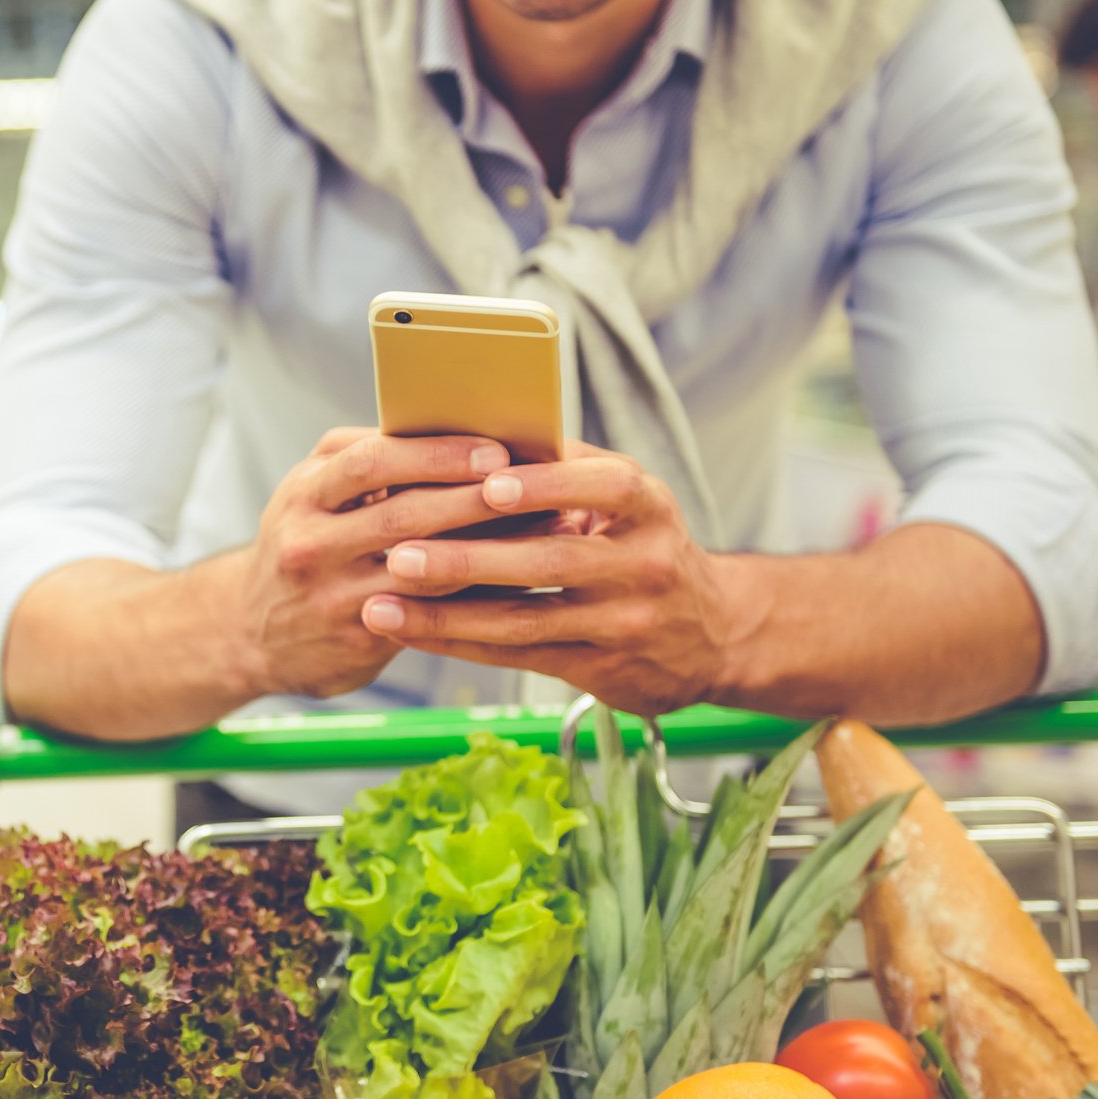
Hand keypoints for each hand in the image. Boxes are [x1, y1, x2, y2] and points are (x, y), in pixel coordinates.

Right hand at [230, 427, 511, 700]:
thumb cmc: (304, 546)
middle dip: (475, 498)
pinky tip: (521, 578)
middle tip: (532, 486)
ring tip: (546, 527)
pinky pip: (430, 613)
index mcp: (303, 494)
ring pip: (423, 570)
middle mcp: (309, 545)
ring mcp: (332, 596)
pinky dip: (478, 593)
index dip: (436, 455)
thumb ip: (366, 463)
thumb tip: (453, 428)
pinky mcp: (357, 639)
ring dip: (491, 547)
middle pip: (403, 516)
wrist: (250, 632)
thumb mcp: (312, 494)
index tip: (493, 451)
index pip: (371, 463)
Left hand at [359, 441, 752, 716]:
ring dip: (446, 613)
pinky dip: (459, 642)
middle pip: (550, 561)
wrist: (716, 635)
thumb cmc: (644, 545)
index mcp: (649, 506)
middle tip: (397, 553)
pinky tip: (411, 631)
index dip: (546, 485)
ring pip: (525, 620)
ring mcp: (625, 622)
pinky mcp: (602, 669)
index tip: (485, 485)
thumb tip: (479, 429)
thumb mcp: (630, 501)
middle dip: (468, 559)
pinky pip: (519, 656)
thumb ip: (567, 468)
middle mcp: (645, 564)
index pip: (602, 487)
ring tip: (381, 605)